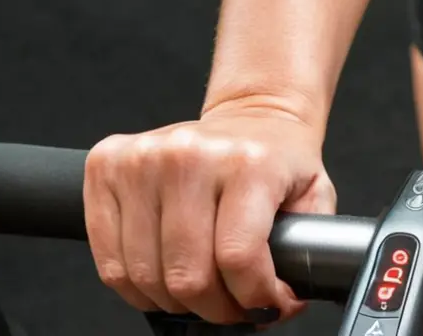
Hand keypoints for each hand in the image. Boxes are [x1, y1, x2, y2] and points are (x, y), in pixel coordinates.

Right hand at [83, 101, 335, 323]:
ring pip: (146, 274)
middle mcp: (190, 156)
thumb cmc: (277, 156)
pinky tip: (164, 279)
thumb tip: (284, 300)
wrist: (252, 114)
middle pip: (189, 275)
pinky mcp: (106, 166)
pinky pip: (109, 259)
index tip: (265, 306)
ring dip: (176, 302)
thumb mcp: (316, 194)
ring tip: (201, 291)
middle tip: (233, 305)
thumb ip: (310, 246)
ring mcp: (142, 160)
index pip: (238, 257)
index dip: (254, 299)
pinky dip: (136, 287)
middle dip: (216, 308)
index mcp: (248, 162)